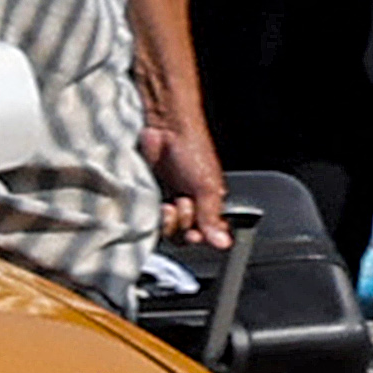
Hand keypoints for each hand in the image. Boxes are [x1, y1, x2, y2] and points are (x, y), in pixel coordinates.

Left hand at [148, 102, 230, 249]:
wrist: (164, 128)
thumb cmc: (192, 149)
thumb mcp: (207, 187)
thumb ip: (212, 217)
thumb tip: (223, 244)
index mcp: (209, 203)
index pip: (208, 235)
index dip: (201, 237)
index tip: (196, 232)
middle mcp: (189, 205)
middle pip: (185, 237)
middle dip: (183, 224)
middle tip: (183, 204)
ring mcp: (167, 202)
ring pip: (166, 231)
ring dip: (168, 221)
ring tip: (168, 202)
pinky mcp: (149, 197)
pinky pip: (149, 218)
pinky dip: (151, 215)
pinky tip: (155, 202)